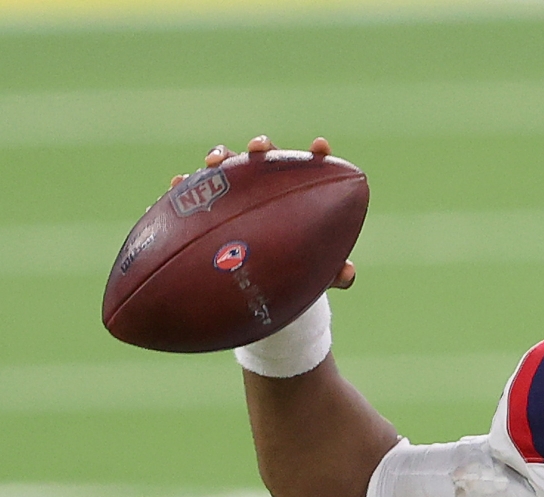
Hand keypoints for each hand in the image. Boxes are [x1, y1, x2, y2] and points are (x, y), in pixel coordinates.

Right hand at [169, 135, 356, 289]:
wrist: (264, 284)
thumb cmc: (299, 271)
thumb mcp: (318, 274)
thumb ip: (334, 273)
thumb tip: (346, 273)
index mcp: (298, 194)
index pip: (310, 167)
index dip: (316, 154)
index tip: (320, 146)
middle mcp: (267, 184)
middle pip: (264, 156)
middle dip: (260, 146)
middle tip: (258, 149)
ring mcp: (236, 191)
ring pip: (227, 165)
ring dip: (220, 157)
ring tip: (214, 163)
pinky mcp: (209, 204)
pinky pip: (194, 191)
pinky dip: (185, 184)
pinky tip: (177, 183)